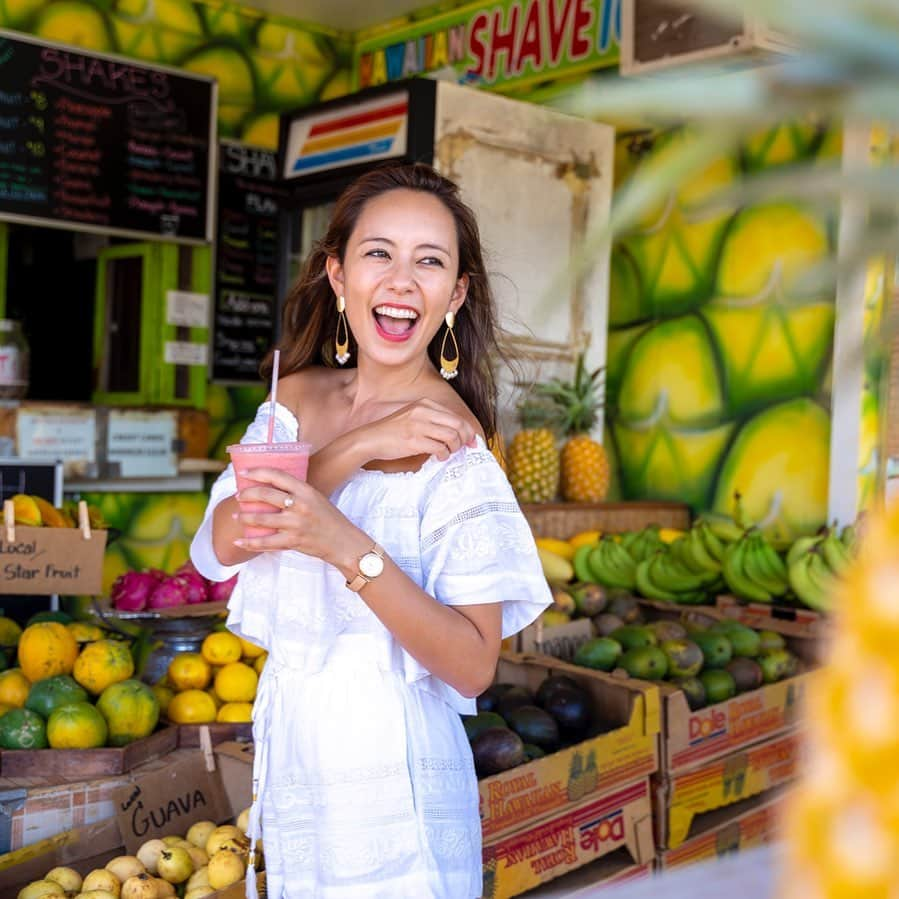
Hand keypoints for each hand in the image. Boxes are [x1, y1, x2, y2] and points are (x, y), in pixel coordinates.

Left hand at [231, 467, 362, 563]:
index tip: (244, 473)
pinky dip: (249, 543)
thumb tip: (272, 487)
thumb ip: (296, 492)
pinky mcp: (293, 541)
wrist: (343, 542)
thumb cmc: (329, 518)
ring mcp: (295, 524)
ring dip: (244, 518)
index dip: (258, 472)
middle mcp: (300, 505)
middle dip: (247, 494)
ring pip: (261, 519)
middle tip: (239, 496)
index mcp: (306, 490)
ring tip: (236, 516)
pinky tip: (238, 541)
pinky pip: (265, 543)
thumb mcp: (316, 498)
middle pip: (265, 495)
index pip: (277, 476)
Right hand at [358, 399, 477, 462]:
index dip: (468, 430)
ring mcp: (418, 426)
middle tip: (465, 448)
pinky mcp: (414, 441)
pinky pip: (440, 448)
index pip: (455, 416)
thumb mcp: (413, 416)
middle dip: (466, 439)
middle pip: (458, 425)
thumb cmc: (393, 431)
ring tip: (448, 452)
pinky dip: (443, 454)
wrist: (371, 438)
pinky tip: (439, 456)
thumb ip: (433, 420)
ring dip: (454, 448)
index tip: (471, 440)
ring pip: (452, 437)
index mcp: (425, 404)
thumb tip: (457, 432)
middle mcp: (423, 412)